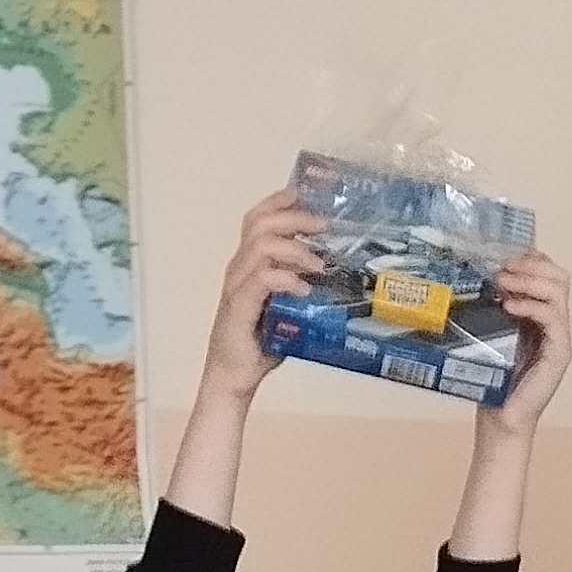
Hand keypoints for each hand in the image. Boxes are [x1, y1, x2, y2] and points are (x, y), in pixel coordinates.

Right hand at [201, 188, 322, 403]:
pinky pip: (261, 280)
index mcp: (248, 263)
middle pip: (260, 224)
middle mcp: (239, 269)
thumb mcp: (288, 307)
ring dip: (294, 249)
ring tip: (319, 263)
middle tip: (324, 225)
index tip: (304, 195)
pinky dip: (285, 278)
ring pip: (260, 247)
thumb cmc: (261, 343)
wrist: (234, 376)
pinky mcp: (239, 307)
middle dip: (294, 218)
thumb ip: (304, 286)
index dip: (278, 202)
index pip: (257, 219)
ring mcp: (237, 286)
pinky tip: (304, 289)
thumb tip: (338, 274)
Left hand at [478, 250, 571, 436]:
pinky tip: (509, 306)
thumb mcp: (488, 332)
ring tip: (502, 283)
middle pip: (559, 275)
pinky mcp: (560, 353)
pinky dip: (531, 306)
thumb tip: (467, 273)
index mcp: (540, 314)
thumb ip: (489, 306)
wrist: (501, 417)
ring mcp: (560, 337)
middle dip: (530, 264)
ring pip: (559, 291)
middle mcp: (555, 322)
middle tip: (502, 268)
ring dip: (529, 280)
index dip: (527, 258)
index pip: (546, 271)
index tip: (500, 256)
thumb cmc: (493, 378)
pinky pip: (553, 317)